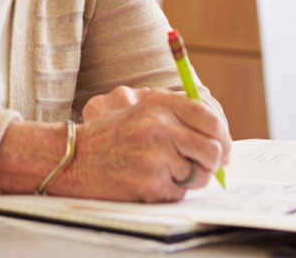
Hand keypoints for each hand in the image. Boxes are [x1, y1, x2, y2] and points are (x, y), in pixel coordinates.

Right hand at [53, 86, 231, 201]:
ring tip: (168, 172)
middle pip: (213, 149)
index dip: (222, 136)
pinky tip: (151, 181)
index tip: (223, 148)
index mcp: (159, 103)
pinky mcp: (151, 183)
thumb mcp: (138, 105)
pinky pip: (180, 192)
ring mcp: (156, 156)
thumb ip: (175, 112)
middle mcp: (160, 127)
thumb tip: (215, 133)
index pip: (209, 118)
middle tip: (204, 167)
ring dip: (191, 178)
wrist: (72, 157)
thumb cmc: (108, 133)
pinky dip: (171, 191)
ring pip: (200, 174)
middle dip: (213, 162)